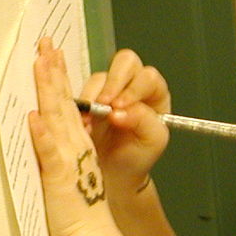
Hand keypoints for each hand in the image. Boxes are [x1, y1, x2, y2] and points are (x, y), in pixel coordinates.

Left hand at [29, 39, 116, 235]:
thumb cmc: (77, 208)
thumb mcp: (68, 170)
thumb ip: (57, 148)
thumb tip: (43, 126)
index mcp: (75, 142)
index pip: (65, 102)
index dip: (57, 76)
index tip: (51, 53)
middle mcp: (73, 145)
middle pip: (62, 102)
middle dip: (53, 70)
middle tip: (46, 44)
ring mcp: (67, 158)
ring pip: (57, 118)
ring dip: (49, 91)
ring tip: (41, 66)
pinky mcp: (59, 176)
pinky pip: (50, 152)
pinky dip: (43, 135)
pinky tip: (36, 118)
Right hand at [79, 47, 171, 190]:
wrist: (113, 173)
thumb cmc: (137, 156)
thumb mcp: (151, 141)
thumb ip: (143, 122)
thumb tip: (120, 111)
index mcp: (156, 94)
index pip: (148, 78)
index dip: (133, 88)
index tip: (119, 106)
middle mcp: (133, 86)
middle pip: (125, 62)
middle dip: (113, 81)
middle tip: (102, 104)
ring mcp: (109, 90)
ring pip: (100, 77)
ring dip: (92, 97)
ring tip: (90, 123)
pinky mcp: (89, 98)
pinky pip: (82, 91)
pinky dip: (80, 105)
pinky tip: (82, 123)